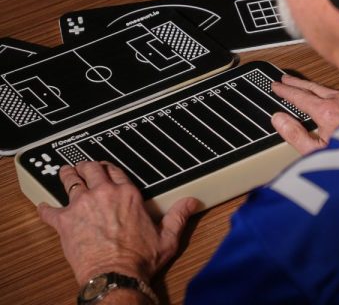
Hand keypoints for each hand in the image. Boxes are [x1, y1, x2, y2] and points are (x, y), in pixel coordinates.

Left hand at [37, 161, 198, 285]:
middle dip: (86, 166)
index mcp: (127, 194)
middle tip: (83, 167)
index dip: (109, 168)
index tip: (106, 169)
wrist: (115, 275)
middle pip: (91, 169)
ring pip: (70, 180)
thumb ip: (179, 216)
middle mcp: (103, 194)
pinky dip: (45, 208)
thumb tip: (191, 202)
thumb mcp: (167, 237)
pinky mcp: (64, 222)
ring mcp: (81, 205)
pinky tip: (44, 207)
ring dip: (67, 175)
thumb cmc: (139, 259)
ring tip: (65, 173)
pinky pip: (49, 210)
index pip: (115, 170)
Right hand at [271, 74, 338, 154]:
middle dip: (297, 83)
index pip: (299, 96)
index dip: (285, 91)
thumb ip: (295, 135)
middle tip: (285, 80)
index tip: (276, 87)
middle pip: (313, 87)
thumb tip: (279, 119)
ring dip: (314, 87)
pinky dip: (331, 94)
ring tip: (304, 87)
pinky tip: (330, 98)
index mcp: (326, 110)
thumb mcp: (317, 153)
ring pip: (329, 89)